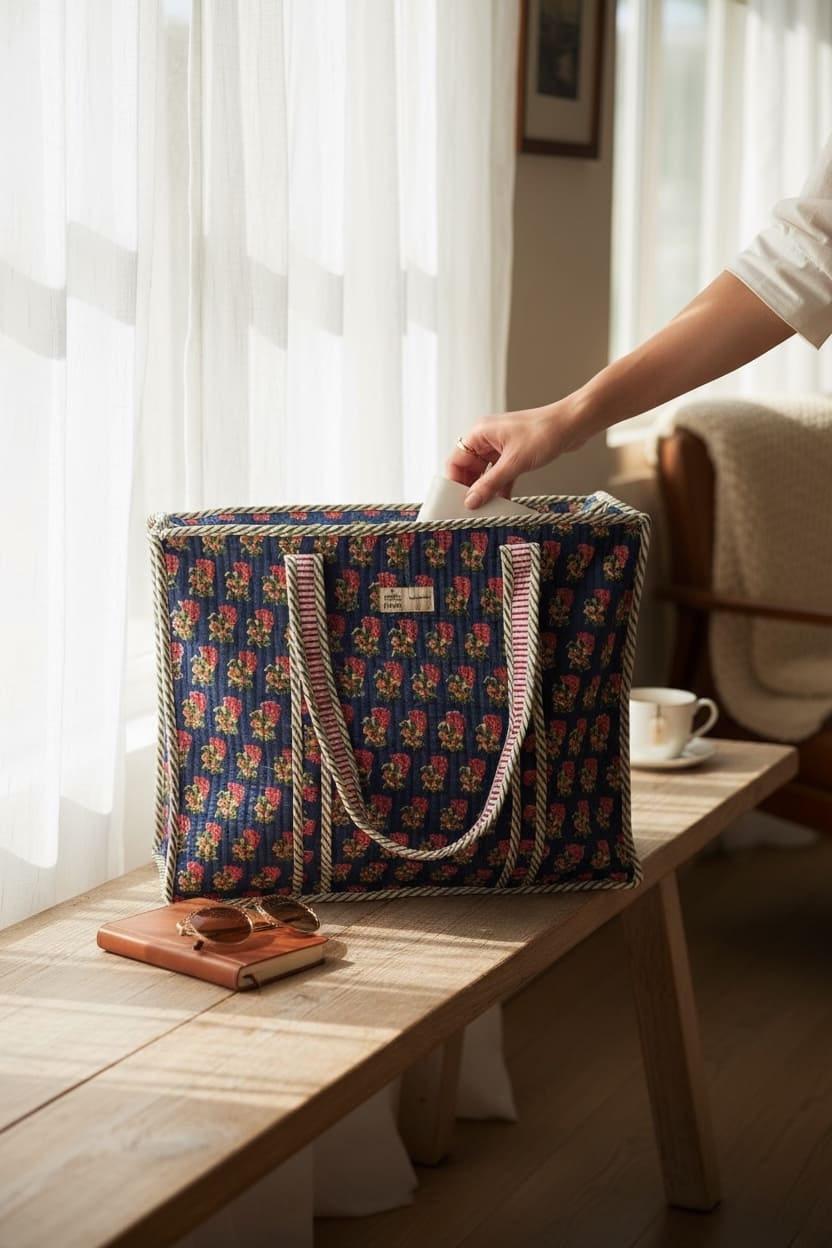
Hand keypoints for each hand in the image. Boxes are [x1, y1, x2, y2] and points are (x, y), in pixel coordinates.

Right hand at [447, 399, 589, 507]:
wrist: (574, 424)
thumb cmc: (544, 433)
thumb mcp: (514, 463)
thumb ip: (490, 484)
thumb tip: (470, 501)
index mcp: (480, 433)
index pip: (455, 460)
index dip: (454, 482)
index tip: (455, 502)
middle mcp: (487, 438)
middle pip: (469, 468)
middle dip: (470, 488)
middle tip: (471, 510)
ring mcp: (501, 446)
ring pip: (485, 472)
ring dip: (487, 489)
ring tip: (487, 509)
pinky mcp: (514, 453)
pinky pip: (501, 473)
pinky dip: (501, 486)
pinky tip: (503, 502)